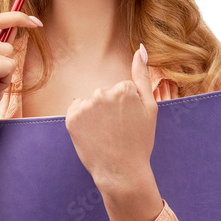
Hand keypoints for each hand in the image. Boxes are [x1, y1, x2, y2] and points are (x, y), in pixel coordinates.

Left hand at [65, 45, 155, 192]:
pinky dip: (82, 121)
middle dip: (110, 110)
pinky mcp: (71, 118)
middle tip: (118, 132)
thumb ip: (143, 75)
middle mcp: (103, 93)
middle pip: (104, 94)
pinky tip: (92, 135)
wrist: (122, 171)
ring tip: (105, 135)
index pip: (121, 90)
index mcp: (123, 88)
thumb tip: (140, 48)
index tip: (129, 123)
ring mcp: (86, 106)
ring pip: (90, 103)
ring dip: (95, 115)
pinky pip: (76, 110)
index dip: (126, 108)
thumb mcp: (150, 108)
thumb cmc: (139, 141)